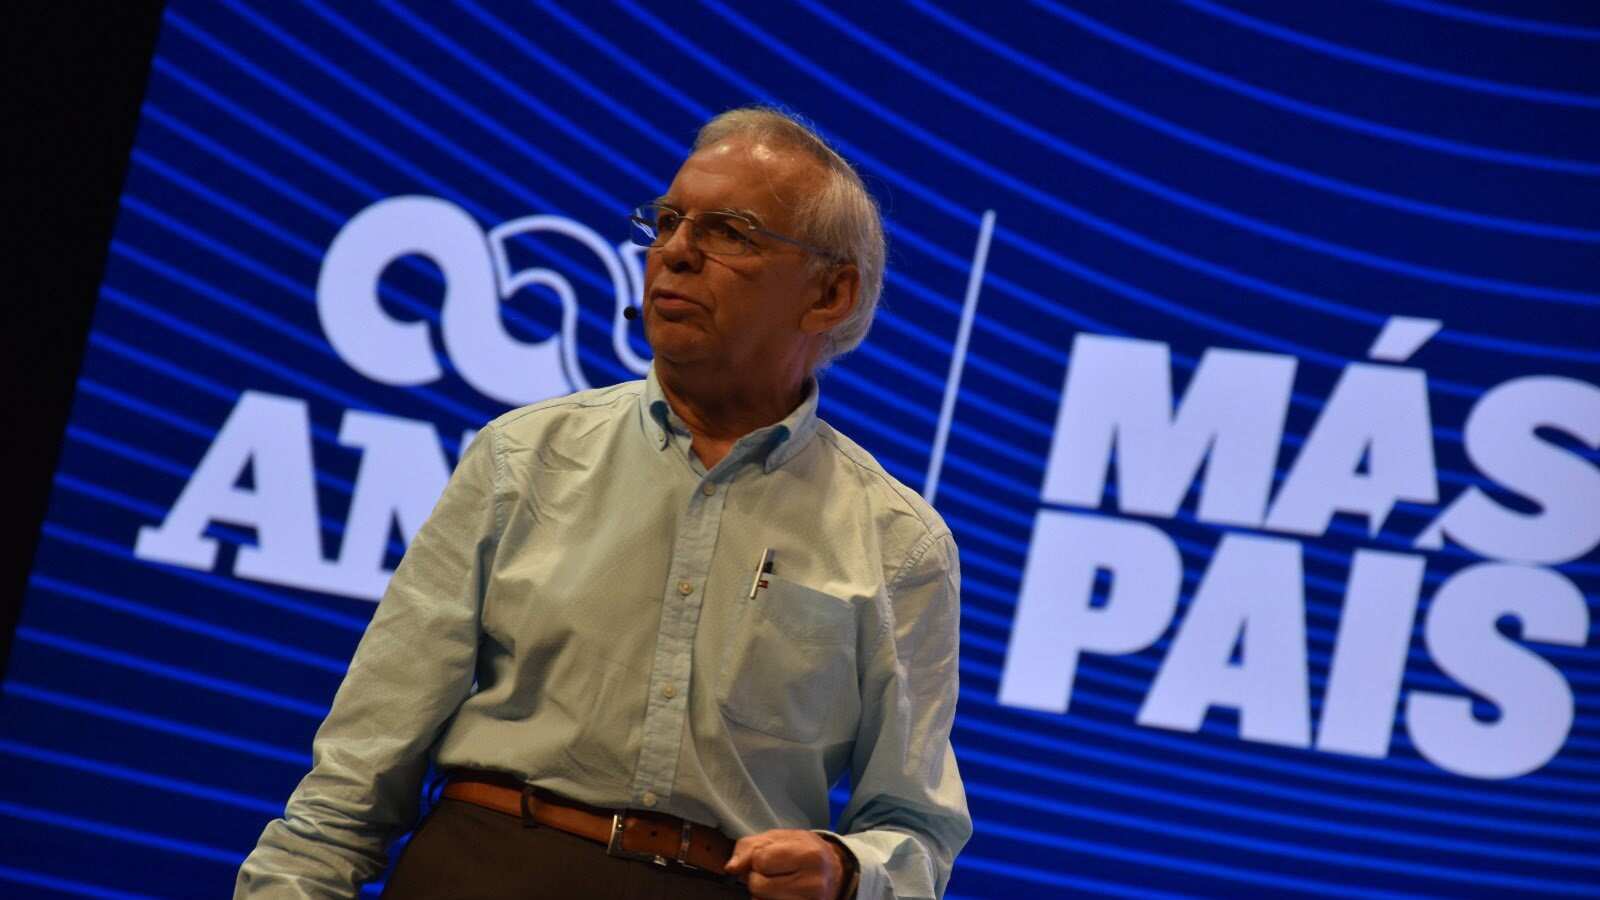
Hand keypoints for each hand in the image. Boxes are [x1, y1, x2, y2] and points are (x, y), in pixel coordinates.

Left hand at [725, 829, 849, 899]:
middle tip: (775, 872)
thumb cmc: (805, 851)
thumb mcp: (780, 838)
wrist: (835, 872)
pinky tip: (781, 895)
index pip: (760, 860)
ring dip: (762, 894)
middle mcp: (814, 883)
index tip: (771, 858)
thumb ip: (750, 847)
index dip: (758, 858)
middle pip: (758, 885)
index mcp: (809, 855)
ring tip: (780, 884)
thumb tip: (731, 868)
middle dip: (758, 877)